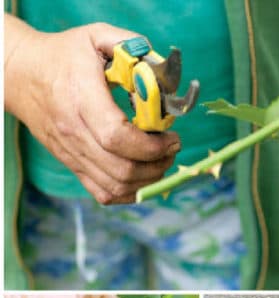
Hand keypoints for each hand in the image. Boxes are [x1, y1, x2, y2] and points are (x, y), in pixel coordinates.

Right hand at [4, 16, 179, 203]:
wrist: (19, 74)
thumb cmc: (62, 55)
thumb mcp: (95, 36)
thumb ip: (129, 43)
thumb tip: (160, 63)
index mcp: (81, 100)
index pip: (117, 137)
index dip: (152, 146)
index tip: (172, 136)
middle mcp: (74, 132)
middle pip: (122, 168)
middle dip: (158, 163)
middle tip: (172, 147)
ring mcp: (71, 152)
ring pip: (116, 185)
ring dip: (148, 179)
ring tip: (162, 159)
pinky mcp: (71, 163)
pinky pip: (103, 192)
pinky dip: (129, 192)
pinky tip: (143, 175)